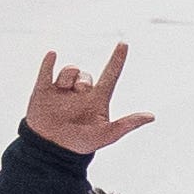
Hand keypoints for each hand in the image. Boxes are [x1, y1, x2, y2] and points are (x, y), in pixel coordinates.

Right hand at [20, 46, 148, 155]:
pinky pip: (45, 72)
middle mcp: (80, 92)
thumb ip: (127, 124)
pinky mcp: (42, 91)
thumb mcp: (106, 134)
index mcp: (97, 99)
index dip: (117, 59)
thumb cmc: (81, 143)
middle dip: (85, 78)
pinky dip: (49, 63)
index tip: (124, 44)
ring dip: (69, 75)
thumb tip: (151, 116)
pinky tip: (53, 55)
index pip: (110, 75)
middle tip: (82, 89)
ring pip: (69, 70)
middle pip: (86, 74)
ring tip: (64, 88)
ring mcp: (61, 90)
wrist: (52, 149)